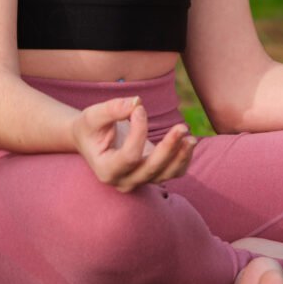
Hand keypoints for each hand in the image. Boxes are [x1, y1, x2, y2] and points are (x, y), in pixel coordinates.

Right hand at [70, 95, 196, 190]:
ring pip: (165, 174)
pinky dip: (183, 160)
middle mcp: (123, 181)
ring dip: (180, 157)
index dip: (139, 132)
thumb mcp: (94, 115)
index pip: (129, 156)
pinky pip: (172, 173)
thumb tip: (137, 102)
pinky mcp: (151, 173)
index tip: (139, 108)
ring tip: (191, 138)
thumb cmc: (90, 127)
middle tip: (182, 126)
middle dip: (169, 149)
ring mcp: (138, 180)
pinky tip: (189, 142)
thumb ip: (113, 109)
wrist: (91, 139)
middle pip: (151, 170)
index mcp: (106, 170)